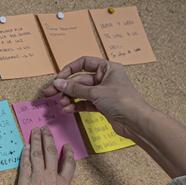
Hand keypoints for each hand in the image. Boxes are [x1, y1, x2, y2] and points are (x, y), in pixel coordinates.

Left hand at [17, 127, 85, 184]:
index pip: (68, 164)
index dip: (67, 153)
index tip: (65, 146)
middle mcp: (52, 179)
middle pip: (50, 154)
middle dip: (48, 139)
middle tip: (46, 129)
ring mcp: (38, 180)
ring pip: (37, 155)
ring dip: (36, 141)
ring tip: (35, 131)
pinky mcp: (24, 184)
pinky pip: (25, 165)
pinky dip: (25, 155)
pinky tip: (25, 146)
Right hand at [40, 56, 155, 138]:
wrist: (135, 121)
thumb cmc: (121, 100)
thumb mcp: (95, 92)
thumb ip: (75, 88)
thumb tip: (58, 83)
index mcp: (107, 68)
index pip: (84, 63)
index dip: (69, 70)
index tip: (58, 79)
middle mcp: (105, 78)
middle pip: (80, 80)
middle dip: (66, 88)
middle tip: (50, 94)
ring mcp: (103, 92)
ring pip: (81, 92)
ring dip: (70, 98)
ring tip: (61, 105)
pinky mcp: (102, 105)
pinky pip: (85, 102)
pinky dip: (76, 105)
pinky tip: (67, 109)